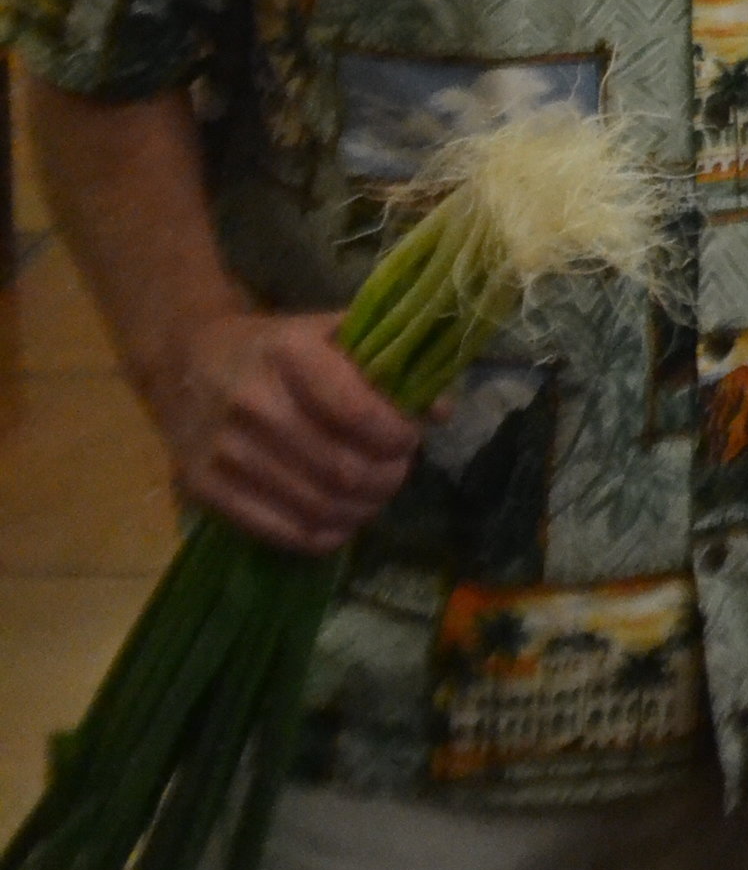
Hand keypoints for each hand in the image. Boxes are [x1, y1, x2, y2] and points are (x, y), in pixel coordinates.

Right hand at [153, 308, 427, 555]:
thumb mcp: (326, 334)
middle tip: (397, 470)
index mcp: (289, 355)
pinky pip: (283, 532)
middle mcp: (253, 403)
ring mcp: (225, 452)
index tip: (409, 437)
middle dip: (387, 477)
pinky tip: (340, 518)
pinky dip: (325, 535)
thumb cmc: (272, 347)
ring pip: (318, 506)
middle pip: (344, 468)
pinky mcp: (206, 490)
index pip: (358, 412)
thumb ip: (385, 366)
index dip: (397, 435)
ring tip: (373, 494)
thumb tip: (440, 410)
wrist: (183, 362)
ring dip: (362, 508)